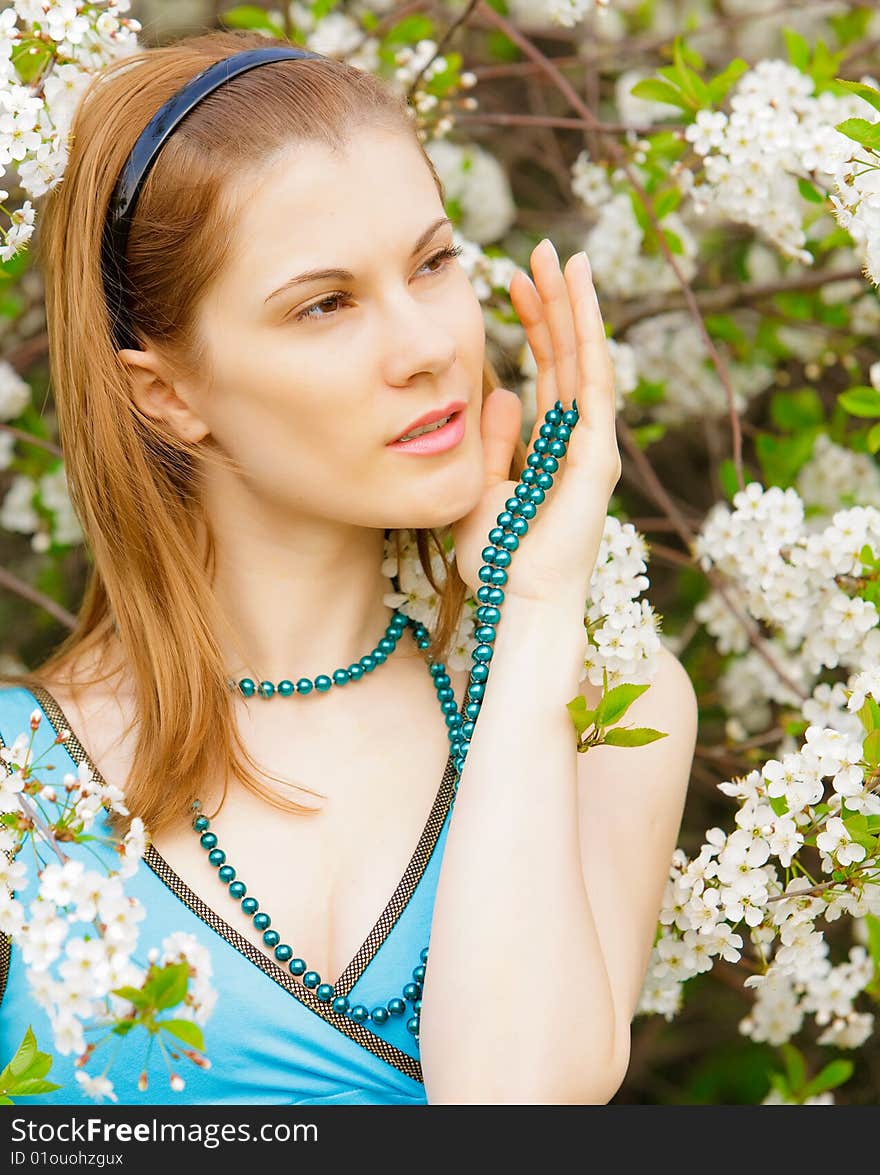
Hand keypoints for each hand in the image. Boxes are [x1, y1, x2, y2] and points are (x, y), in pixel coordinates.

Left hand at [452, 238, 619, 609]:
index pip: (545, 371)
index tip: (511, 281)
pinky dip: (586, 340)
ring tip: (563, 257)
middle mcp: (577, 439)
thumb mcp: (481, 488)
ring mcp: (592, 445)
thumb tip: (502, 395)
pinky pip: (591, 385)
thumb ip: (492, 443)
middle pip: (566, 356)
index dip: (532, 325)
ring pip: (583, 360)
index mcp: (550, 447)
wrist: (519, 602)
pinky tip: (579, 300)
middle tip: (541, 250)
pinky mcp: (598, 455)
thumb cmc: (498, 560)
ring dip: (574, 308)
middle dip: (554, 302)